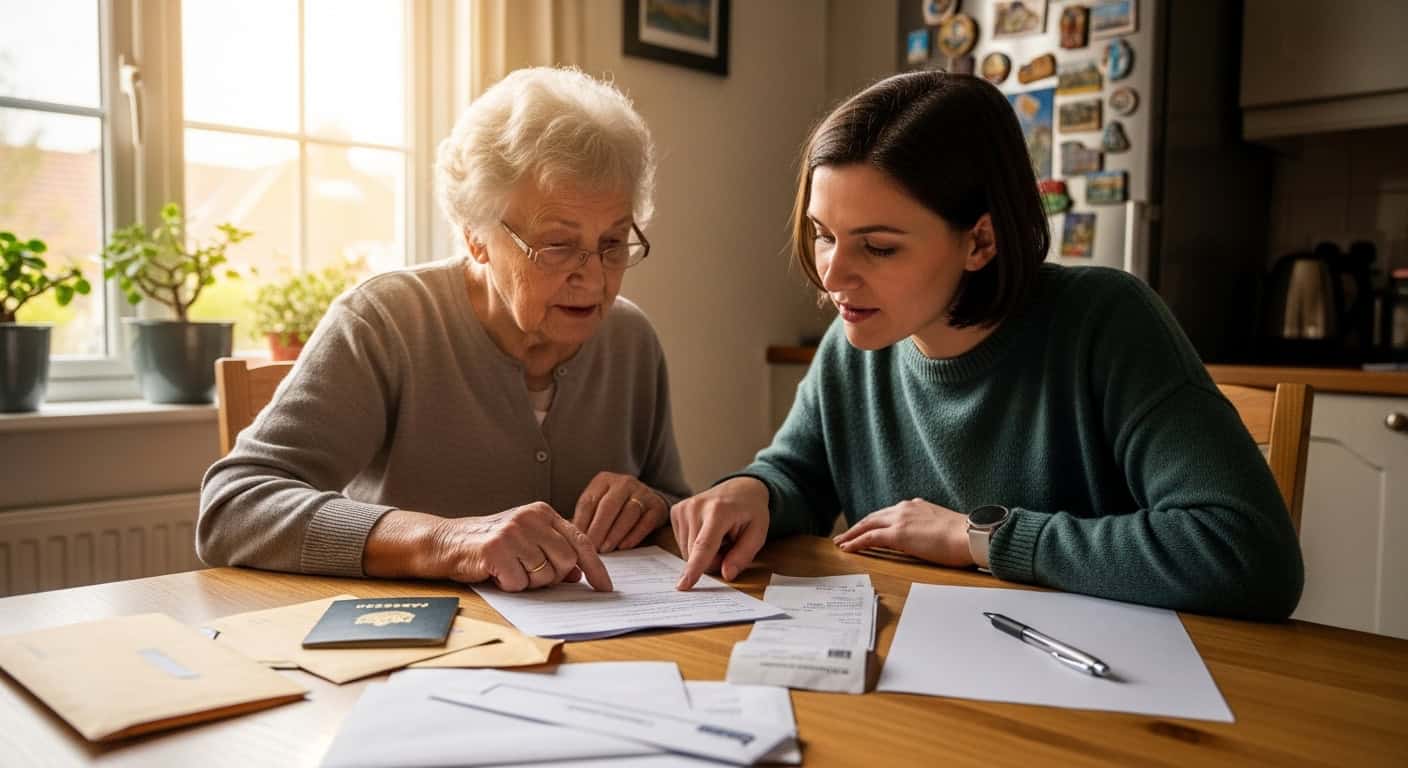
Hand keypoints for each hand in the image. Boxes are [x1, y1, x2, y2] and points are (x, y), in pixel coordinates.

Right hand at [431, 503, 612, 591]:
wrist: (448, 542)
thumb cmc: (491, 544)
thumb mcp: (526, 540)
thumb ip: (553, 551)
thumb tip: (579, 573)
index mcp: (542, 512)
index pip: (580, 541)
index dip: (596, 567)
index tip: (606, 587)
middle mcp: (531, 518)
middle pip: (566, 562)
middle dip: (552, 577)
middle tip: (529, 573)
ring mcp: (514, 532)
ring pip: (544, 575)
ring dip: (528, 582)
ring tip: (509, 569)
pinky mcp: (497, 549)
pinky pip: (519, 583)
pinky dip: (510, 585)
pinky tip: (497, 573)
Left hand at [572, 472, 668, 552]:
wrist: (648, 502)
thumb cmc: (616, 509)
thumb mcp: (598, 507)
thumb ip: (585, 520)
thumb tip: (571, 540)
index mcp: (604, 480)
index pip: (589, 501)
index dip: (582, 522)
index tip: (578, 541)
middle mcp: (624, 483)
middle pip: (609, 505)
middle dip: (599, 528)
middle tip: (592, 548)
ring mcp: (643, 493)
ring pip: (629, 512)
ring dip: (615, 533)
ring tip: (606, 549)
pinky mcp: (657, 506)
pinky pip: (646, 521)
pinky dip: (634, 535)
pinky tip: (624, 546)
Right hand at [670, 477, 770, 589]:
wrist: (740, 488)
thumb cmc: (750, 511)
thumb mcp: (758, 533)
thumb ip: (743, 555)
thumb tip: (725, 574)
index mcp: (718, 511)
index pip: (704, 545)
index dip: (695, 567)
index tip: (683, 585)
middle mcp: (695, 507)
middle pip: (695, 553)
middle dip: (712, 560)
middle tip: (729, 546)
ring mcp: (683, 508)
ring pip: (687, 551)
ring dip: (703, 554)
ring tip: (719, 537)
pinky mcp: (676, 512)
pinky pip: (682, 543)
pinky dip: (695, 545)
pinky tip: (706, 532)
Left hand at [832, 498, 973, 567]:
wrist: (971, 535)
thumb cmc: (963, 536)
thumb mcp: (941, 524)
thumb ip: (928, 525)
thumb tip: (925, 533)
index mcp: (915, 506)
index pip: (888, 514)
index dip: (874, 522)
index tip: (865, 528)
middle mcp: (905, 508)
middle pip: (873, 517)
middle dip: (858, 526)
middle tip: (845, 535)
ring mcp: (900, 520)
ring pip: (868, 525)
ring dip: (852, 533)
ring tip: (841, 542)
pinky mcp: (898, 534)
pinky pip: (870, 537)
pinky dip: (856, 542)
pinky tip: (848, 548)